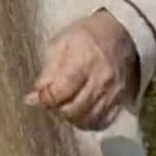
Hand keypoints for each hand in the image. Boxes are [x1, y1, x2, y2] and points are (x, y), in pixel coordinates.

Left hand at [27, 11, 138, 130]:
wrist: (121, 33)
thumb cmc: (85, 36)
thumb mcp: (60, 43)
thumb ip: (47, 71)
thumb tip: (35, 96)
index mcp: (83, 61)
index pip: (61, 92)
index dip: (45, 99)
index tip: (34, 98)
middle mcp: (100, 80)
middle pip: (73, 109)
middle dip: (56, 109)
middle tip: (50, 101)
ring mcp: (113, 93)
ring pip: (88, 119)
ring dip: (71, 117)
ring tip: (64, 106)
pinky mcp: (121, 100)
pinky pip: (103, 121)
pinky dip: (88, 122)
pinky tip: (80, 113)